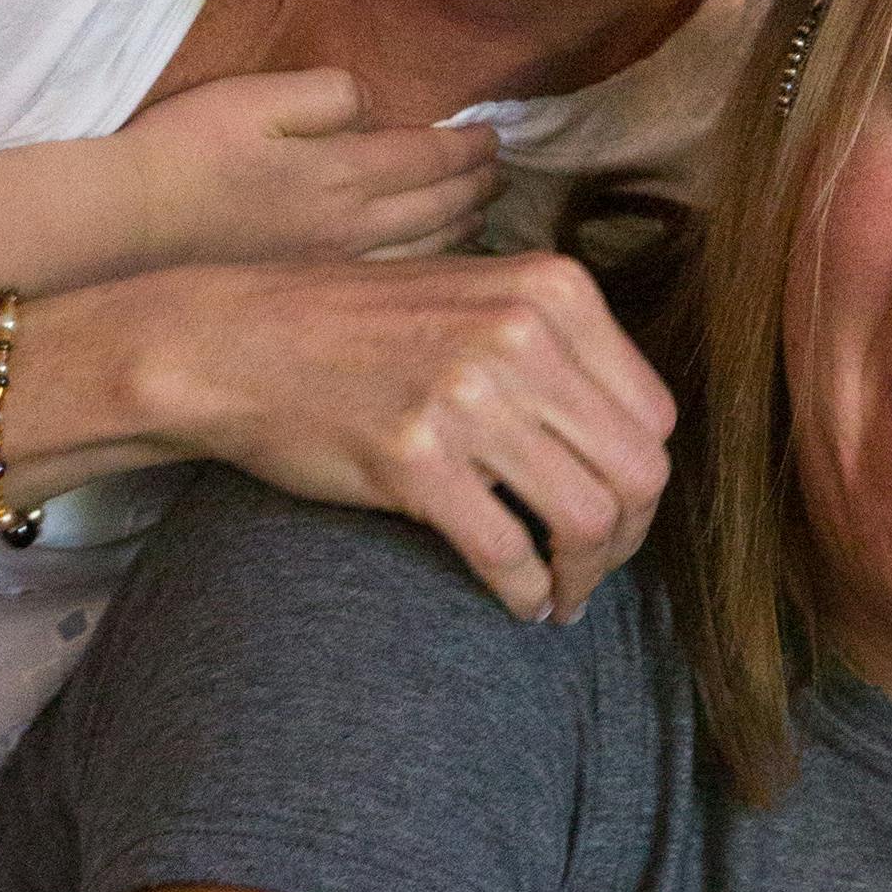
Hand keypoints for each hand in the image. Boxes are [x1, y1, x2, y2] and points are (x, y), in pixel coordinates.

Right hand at [120, 71, 498, 270]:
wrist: (130, 225)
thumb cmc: (188, 151)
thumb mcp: (258, 97)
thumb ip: (329, 97)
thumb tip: (375, 108)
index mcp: (343, 173)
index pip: (430, 159)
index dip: (468, 147)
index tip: (494, 135)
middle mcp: (352, 227)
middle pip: (438, 210)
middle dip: (477, 188)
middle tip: (501, 174)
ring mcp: (332, 267)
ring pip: (420, 251)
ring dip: (460, 230)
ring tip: (480, 214)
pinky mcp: (308, 290)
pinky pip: (389, 280)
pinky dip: (425, 267)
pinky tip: (428, 266)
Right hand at [132, 251, 676, 622]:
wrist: (235, 343)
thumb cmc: (353, 327)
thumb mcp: (476, 295)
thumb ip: (558, 346)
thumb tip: (633, 442)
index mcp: (553, 289)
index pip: (655, 414)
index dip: (643, 483)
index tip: (618, 516)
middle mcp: (521, 334)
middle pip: (636, 472)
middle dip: (627, 540)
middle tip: (594, 570)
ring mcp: (467, 395)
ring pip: (586, 519)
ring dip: (582, 577)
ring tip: (562, 596)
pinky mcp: (416, 459)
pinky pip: (508, 552)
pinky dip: (525, 593)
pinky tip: (519, 603)